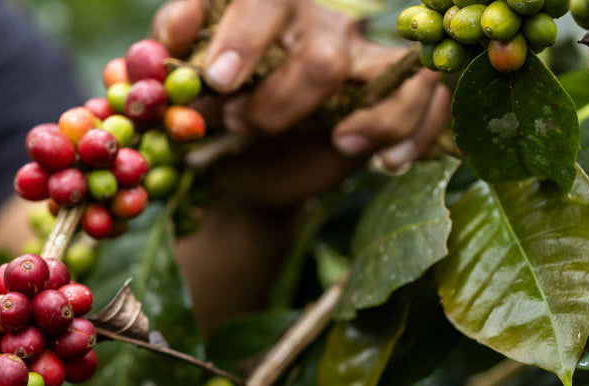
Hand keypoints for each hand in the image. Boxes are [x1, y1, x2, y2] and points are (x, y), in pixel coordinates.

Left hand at [152, 0, 450, 205]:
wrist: (236, 166)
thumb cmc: (207, 116)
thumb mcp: (177, 94)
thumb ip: (166, 62)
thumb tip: (169, 37)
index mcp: (257, 9)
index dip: (242, 36)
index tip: (217, 81)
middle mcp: (312, 22)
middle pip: (318, 46)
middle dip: (277, 98)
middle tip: (241, 125)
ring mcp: (353, 55)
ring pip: (372, 68)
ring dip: (339, 119)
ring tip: (320, 141)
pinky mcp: (384, 93)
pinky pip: (422, 96)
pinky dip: (408, 130)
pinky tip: (381, 162)